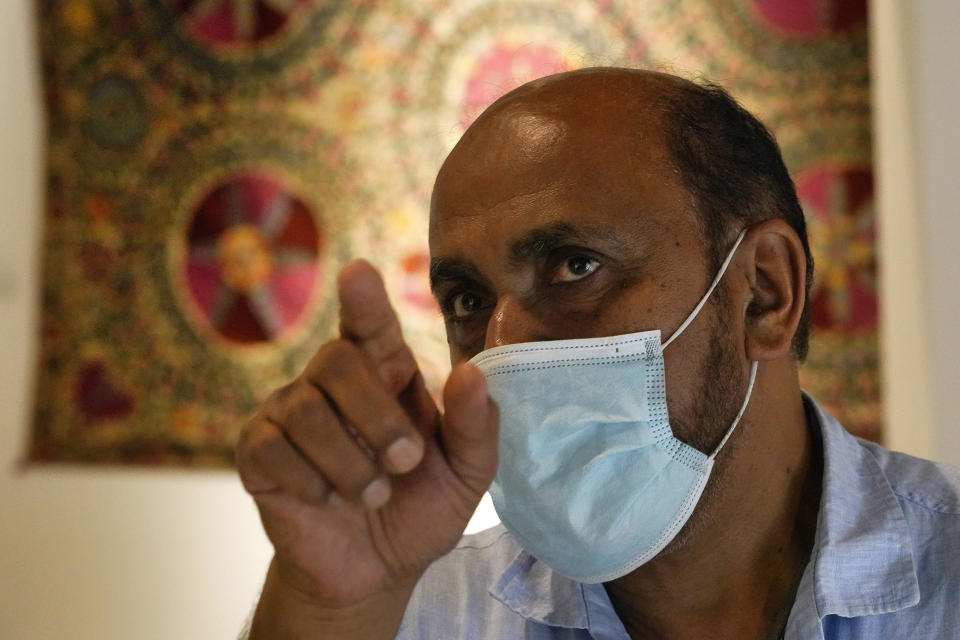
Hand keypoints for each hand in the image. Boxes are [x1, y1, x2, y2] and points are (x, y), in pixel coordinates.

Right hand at [237, 260, 498, 637]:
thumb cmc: (420, 509)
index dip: (363, 300)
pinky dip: (310, 482)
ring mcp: (288, 412)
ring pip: (305, 410)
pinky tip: (326, 500)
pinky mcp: (257, 451)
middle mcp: (331, 382)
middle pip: (337, 362)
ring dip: (349, 463)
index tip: (359, 273)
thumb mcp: (465, 474)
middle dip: (376, 417)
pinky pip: (273, 449)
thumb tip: (471, 371)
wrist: (375, 572)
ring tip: (373, 495)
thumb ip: (475, 426)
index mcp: (385, 374)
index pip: (370, 325)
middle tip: (405, 462)